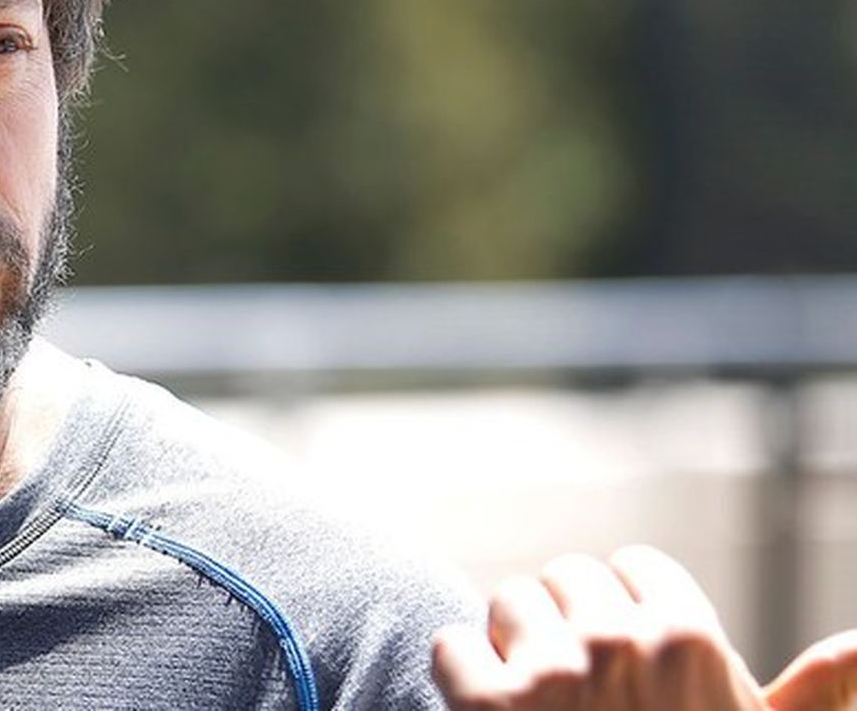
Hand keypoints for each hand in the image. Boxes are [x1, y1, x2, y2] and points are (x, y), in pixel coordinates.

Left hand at [432, 545, 856, 709]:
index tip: (631, 659)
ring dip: (514, 643)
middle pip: (565, 577)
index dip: (626, 611)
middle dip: (567, 622)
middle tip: (581, 689)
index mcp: (690, 639)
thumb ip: (811, 697)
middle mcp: (618, 642)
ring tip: (540, 702)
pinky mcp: (486, 704)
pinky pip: (452, 644)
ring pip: (507, 600)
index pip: (632, 566)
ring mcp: (549, 672)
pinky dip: (461, 675)